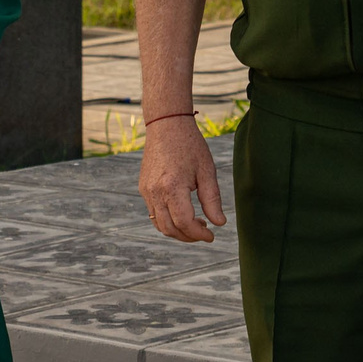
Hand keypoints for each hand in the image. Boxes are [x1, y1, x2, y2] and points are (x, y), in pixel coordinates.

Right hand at [138, 116, 226, 242]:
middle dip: (188, 236)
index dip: (199, 234)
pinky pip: (154, 213)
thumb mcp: (206, 170)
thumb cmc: (190, 145)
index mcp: (172, 187)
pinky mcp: (143, 188)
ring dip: (177, 231)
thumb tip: (219, 223)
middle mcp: (155, 192)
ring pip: (160, 224)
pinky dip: (168, 220)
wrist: (166, 125)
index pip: (184, 222)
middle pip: (170, 228)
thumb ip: (212, 200)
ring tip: (196, 223)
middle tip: (205, 232)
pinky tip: (182, 213)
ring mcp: (146, 191)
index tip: (211, 235)